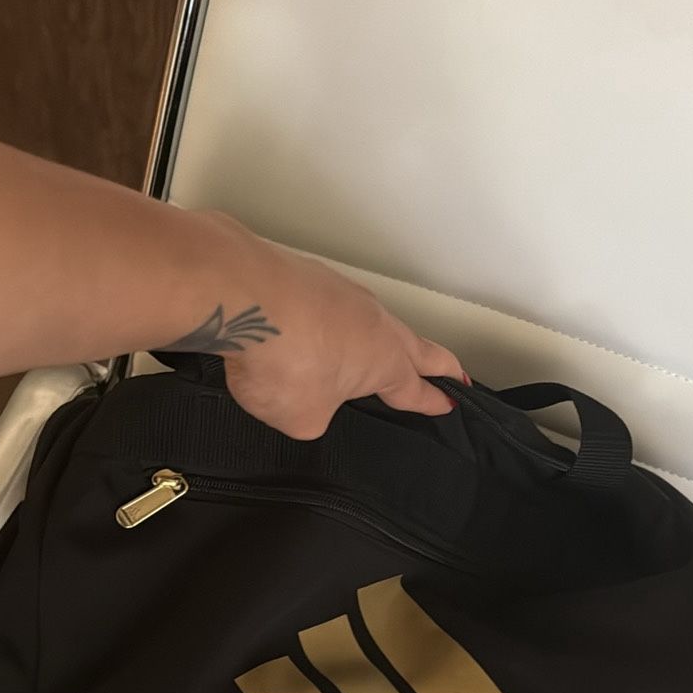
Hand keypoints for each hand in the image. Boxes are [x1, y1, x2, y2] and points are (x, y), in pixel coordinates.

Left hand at [171, 210, 468, 438]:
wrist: (241, 294)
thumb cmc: (282, 357)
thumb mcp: (302, 417)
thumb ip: (315, 415)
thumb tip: (308, 398)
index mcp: (385, 361)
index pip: (416, 388)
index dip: (432, 401)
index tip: (448, 403)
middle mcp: (372, 321)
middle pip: (414, 345)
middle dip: (435, 363)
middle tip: (451, 372)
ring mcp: (340, 292)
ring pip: (369, 320)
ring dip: (375, 337)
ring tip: (370, 350)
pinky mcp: (306, 275)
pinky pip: (325, 303)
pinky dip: (327, 318)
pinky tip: (308, 328)